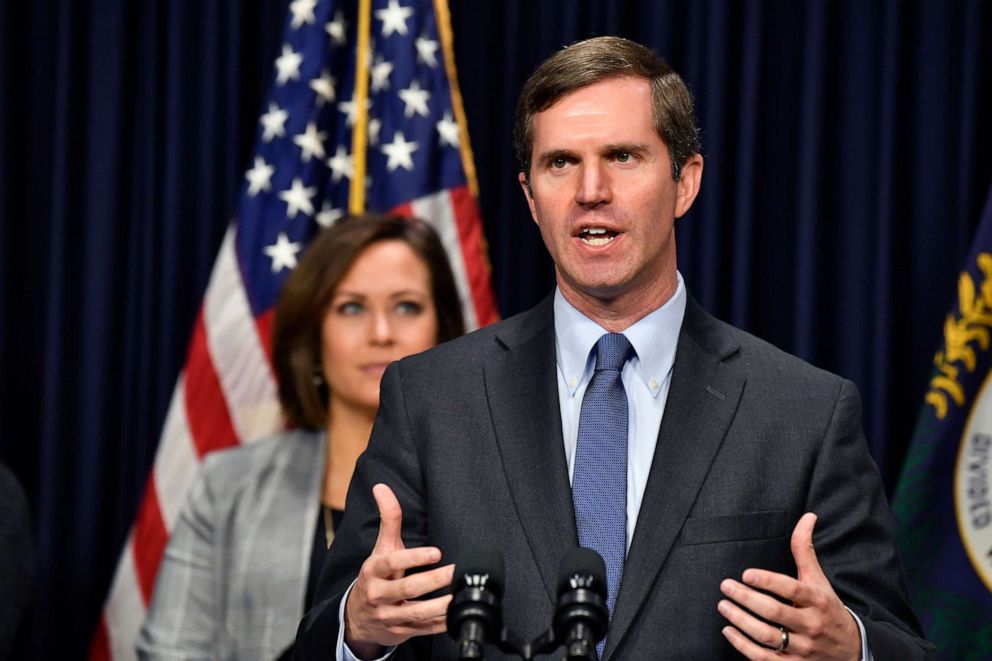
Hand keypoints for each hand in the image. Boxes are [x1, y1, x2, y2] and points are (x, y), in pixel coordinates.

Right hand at [344, 483, 453, 657]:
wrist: (357, 617)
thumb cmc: (375, 576)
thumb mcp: (381, 548)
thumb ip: (387, 518)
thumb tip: (381, 487)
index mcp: (373, 571)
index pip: (391, 563)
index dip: (413, 558)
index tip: (436, 553)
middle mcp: (379, 595)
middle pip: (407, 589)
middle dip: (433, 580)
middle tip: (455, 571)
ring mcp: (389, 616)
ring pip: (416, 613)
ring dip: (440, 605)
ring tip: (459, 595)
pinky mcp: (400, 632)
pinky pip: (422, 630)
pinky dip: (440, 624)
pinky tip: (455, 615)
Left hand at [717, 513, 861, 659]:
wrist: (851, 649)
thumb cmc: (827, 608)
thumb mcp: (819, 580)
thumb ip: (805, 550)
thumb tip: (808, 516)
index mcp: (817, 601)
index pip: (792, 590)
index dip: (768, 581)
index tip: (745, 574)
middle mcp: (811, 625)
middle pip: (775, 613)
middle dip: (746, 599)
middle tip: (725, 586)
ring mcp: (803, 649)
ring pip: (767, 637)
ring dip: (740, 621)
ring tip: (723, 606)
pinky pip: (764, 659)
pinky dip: (743, 646)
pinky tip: (728, 631)